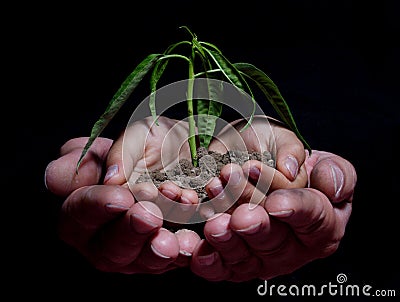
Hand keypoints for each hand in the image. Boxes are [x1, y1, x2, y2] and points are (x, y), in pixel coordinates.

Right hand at [45, 117, 200, 273]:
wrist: (191, 157)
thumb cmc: (155, 144)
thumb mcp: (138, 136)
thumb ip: (118, 152)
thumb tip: (110, 177)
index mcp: (84, 203)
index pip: (79, 211)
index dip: (97, 206)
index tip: (121, 197)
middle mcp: (105, 234)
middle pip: (108, 247)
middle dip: (129, 232)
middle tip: (149, 217)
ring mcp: (136, 250)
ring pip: (140, 261)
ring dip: (155, 250)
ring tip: (172, 240)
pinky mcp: (165, 255)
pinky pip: (173, 261)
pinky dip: (182, 252)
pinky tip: (191, 242)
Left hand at [190, 118, 356, 280]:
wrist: (266, 173)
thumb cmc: (296, 168)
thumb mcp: (323, 162)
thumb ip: (336, 172)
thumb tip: (329, 185)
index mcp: (323, 225)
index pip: (312, 218)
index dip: (294, 209)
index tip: (276, 202)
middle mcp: (293, 248)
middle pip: (274, 239)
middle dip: (256, 225)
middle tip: (241, 214)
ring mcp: (263, 259)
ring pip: (245, 256)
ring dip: (228, 241)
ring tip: (216, 223)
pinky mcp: (235, 264)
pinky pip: (222, 268)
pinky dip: (208, 260)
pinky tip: (200, 248)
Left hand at [198, 115, 308, 216]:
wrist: (233, 137)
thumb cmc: (264, 135)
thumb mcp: (280, 136)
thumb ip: (290, 150)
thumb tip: (290, 170)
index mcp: (290, 191)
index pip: (283, 190)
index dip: (267, 178)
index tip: (252, 165)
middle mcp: (269, 207)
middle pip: (258, 206)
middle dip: (242, 190)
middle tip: (229, 172)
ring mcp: (244, 211)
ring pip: (235, 214)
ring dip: (222, 200)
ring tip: (212, 183)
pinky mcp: (222, 211)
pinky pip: (215, 215)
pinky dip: (206, 208)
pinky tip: (199, 201)